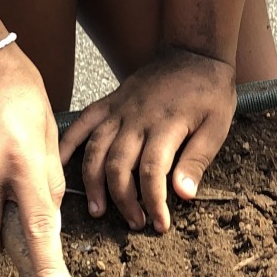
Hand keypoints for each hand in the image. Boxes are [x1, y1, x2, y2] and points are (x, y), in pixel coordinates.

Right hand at [58, 47, 236, 234]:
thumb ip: (197, 160)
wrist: (194, 53)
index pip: (152, 172)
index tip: (160, 224)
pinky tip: (60, 166)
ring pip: (96, 150)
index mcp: (166, 125)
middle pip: (118, 166)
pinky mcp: (109, 102)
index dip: (154, 202)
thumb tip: (184, 194)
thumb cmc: (209, 92)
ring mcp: (119, 109)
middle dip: (124, 201)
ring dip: (93, 183)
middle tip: (135, 222)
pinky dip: (67, 144)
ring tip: (99, 210)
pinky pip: (82, 124)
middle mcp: (136, 118)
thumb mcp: (217, 127)